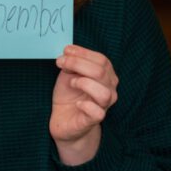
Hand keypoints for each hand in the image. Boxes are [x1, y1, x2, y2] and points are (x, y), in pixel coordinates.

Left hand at [50, 45, 118, 164]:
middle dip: (78, 63)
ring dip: (84, 83)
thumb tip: (69, 52)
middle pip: (101, 72)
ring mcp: (104, 106)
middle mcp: (110, 90)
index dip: (84, 53)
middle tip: (61, 62)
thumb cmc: (69, 95)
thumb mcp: (69, 74)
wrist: (64, 120)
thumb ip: (72, 63)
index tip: (66, 50)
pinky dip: (86, 105)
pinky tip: (77, 103)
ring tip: (71, 83)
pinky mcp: (94, 120)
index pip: (102, 60)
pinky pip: (97, 112)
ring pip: (104, 93)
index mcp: (106, 76)